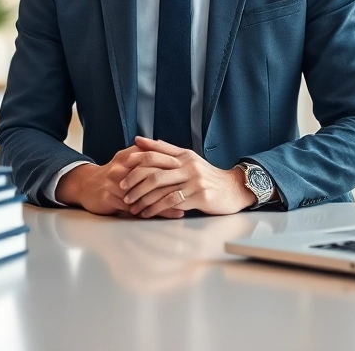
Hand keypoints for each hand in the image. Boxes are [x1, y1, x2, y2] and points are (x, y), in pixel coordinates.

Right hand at [54, 144, 187, 215]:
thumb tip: (171, 152)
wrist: (86, 186)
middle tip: (190, 191)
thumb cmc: (113, 176)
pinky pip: (133, 207)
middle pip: (150, 176)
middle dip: (171, 184)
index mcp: (128, 156)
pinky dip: (149, 212)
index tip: (189, 173)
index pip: (154, 159)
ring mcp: (114, 182)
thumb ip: (146, 157)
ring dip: (164, 202)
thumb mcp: (127, 161)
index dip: (172, 166)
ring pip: (144, 193)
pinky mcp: (109, 197)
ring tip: (182, 208)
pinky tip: (160, 217)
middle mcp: (121, 167)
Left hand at [118, 136, 255, 217]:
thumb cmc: (207, 176)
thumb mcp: (188, 159)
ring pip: (161, 189)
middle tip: (122, 190)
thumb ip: (165, 150)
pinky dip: (156, 209)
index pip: (155, 154)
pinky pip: (172, 203)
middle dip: (135, 182)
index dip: (136, 160)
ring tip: (131, 206)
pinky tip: (147, 213)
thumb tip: (141, 141)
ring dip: (143, 199)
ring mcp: (194, 181)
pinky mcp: (199, 196)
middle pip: (154, 172)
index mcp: (184, 155)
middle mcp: (188, 166)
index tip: (121, 167)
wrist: (233, 189)